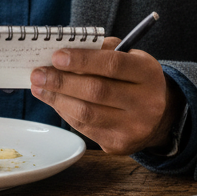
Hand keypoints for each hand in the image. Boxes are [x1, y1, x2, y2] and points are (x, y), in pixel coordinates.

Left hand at [29, 37, 183, 153]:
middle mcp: (146, 103)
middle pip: (97, 91)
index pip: (113, 65)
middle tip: (38, 73)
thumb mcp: (129, 56)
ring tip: (39, 87)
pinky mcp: (119, 145)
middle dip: (62, 82)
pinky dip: (65, 112)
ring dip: (57, 99)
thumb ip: (101, 50)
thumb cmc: (135, 78)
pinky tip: (54, 101)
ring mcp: (134, 128)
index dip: (82, 61)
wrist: (158, 115)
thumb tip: (64, 53)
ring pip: (87, 113)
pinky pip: (84, 128)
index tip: (56, 56)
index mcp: (149, 74)